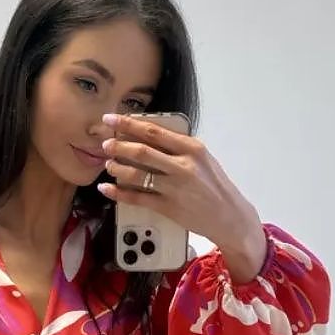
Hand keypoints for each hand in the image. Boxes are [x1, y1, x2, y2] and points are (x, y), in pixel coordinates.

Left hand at [97, 113, 267, 281]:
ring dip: (118, 168)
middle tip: (106, 143)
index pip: (154, 131)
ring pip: (137, 175)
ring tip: (108, 164)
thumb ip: (179, 147)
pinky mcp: (168, 207)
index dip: (128, 124)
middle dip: (119, 146)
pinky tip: (107, 188)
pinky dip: (119, 193)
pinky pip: (138, 198)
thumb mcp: (202, 159)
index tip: (112, 118)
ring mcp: (175, 188)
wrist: (228, 216)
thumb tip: (150, 137)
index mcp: (191, 148)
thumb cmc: (215, 186)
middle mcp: (182, 166)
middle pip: (142, 151)